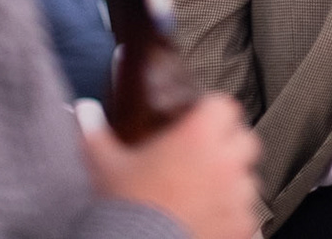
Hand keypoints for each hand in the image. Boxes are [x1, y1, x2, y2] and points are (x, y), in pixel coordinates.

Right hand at [85, 93, 260, 238]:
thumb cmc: (124, 207)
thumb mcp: (104, 165)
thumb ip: (95, 133)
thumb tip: (83, 111)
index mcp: (199, 136)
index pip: (225, 106)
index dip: (213, 112)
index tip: (201, 121)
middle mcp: (226, 162)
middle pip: (244, 140)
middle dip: (228, 146)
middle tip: (205, 158)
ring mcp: (237, 197)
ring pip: (247, 180)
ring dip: (232, 184)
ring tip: (204, 195)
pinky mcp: (242, 227)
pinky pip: (248, 216)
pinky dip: (233, 217)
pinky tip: (210, 220)